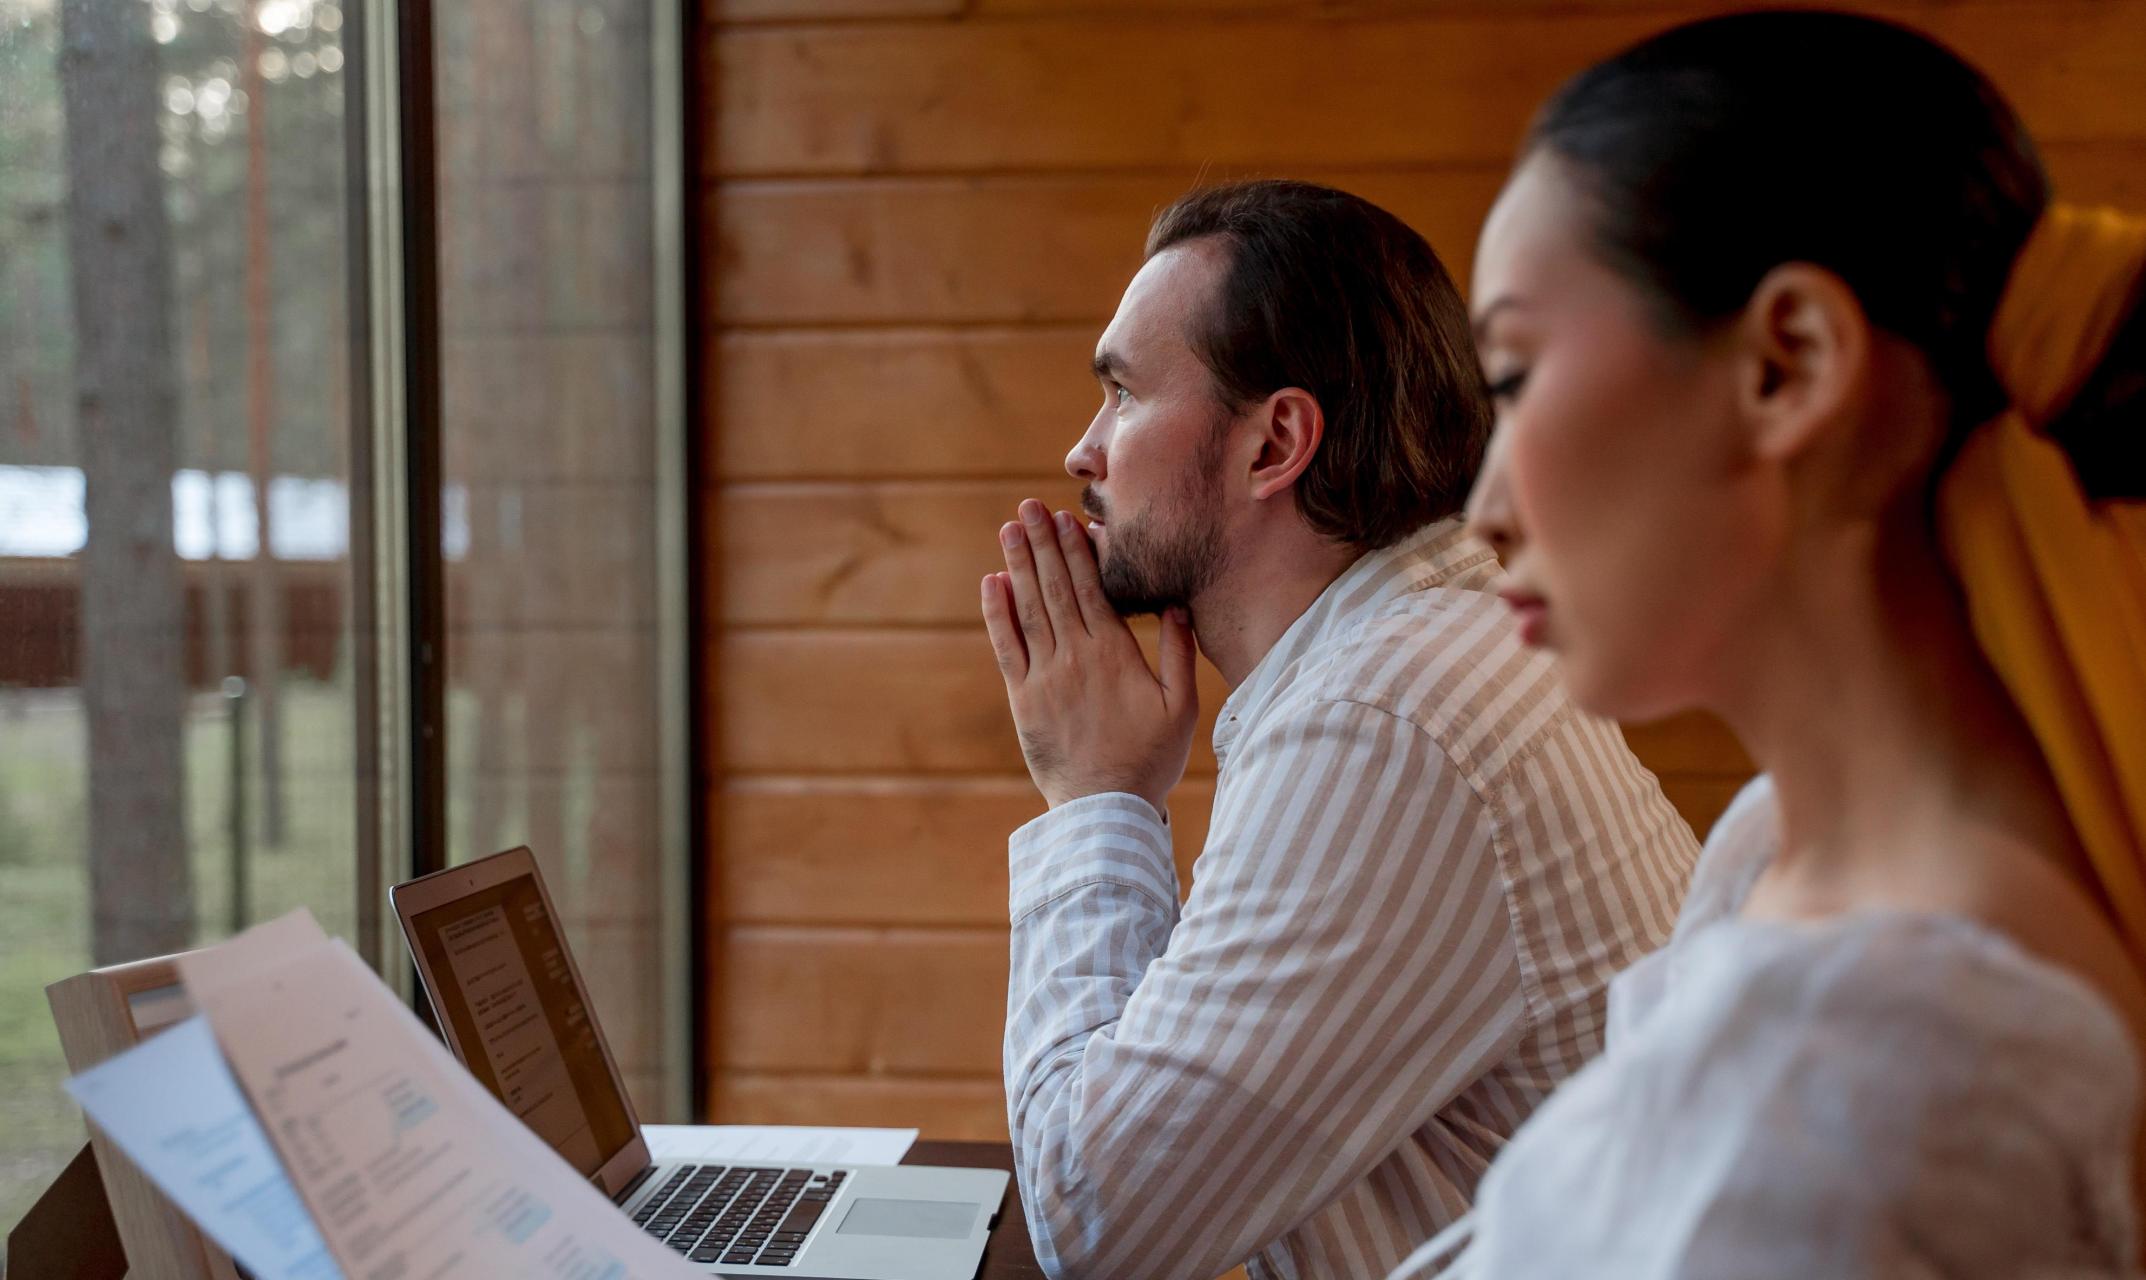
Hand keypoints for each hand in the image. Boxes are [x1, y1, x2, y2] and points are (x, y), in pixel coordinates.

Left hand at [981, 498, 1199, 814]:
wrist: (1104, 809)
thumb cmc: (1150, 760)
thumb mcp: (1181, 707)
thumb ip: (1178, 653)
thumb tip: (1175, 604)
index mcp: (1114, 654)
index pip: (1091, 589)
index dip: (1075, 550)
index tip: (1064, 519)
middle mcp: (1075, 657)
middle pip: (1055, 588)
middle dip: (1041, 543)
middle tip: (1027, 507)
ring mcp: (1045, 677)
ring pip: (1028, 608)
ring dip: (1018, 565)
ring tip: (1009, 529)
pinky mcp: (1023, 699)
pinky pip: (1006, 646)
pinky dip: (998, 612)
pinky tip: (993, 583)